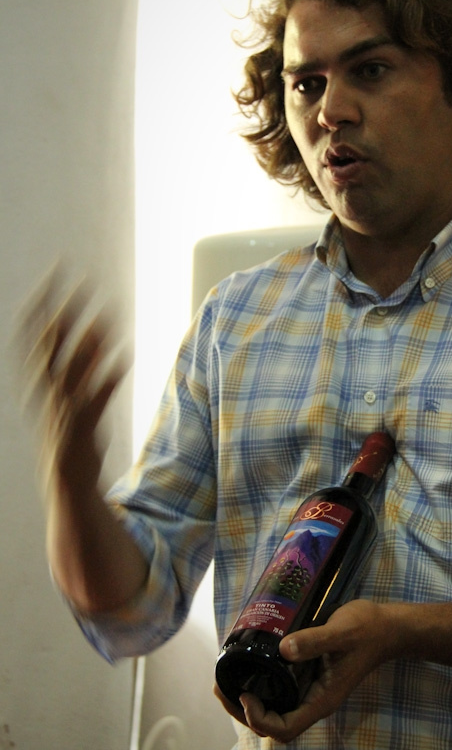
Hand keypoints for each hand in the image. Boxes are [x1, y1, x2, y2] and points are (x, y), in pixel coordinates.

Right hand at [17, 267, 129, 493]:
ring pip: (72, 366)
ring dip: (90, 340)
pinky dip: (106, 378)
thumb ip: (82, 360)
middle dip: (65, 308)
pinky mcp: (82, 427)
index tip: (56, 270)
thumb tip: (96, 328)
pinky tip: (124, 357)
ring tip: (109, 313)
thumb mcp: (70, 390)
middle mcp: (44, 390)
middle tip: (83, 279)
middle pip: (51, 341)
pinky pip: (94, 398)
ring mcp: (62, 408)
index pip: (31, 330)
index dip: (42, 299)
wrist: (69, 479)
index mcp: (36, 379)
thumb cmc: (72, 428)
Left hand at [226, 599, 398, 741]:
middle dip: (243, 711)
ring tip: (226, 678)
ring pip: (274, 707)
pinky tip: (249, 664)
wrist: (386, 626)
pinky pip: (279, 688)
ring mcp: (311, 688)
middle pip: (273, 723)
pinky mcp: (308, 674)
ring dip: (247, 698)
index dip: (260, 718)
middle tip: (221, 687)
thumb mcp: (341, 632)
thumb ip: (315, 641)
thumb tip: (284, 650)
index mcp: (321, 700)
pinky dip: (260, 682)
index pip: (285, 728)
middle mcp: (313, 700)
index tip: (246, 694)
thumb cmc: (366, 630)